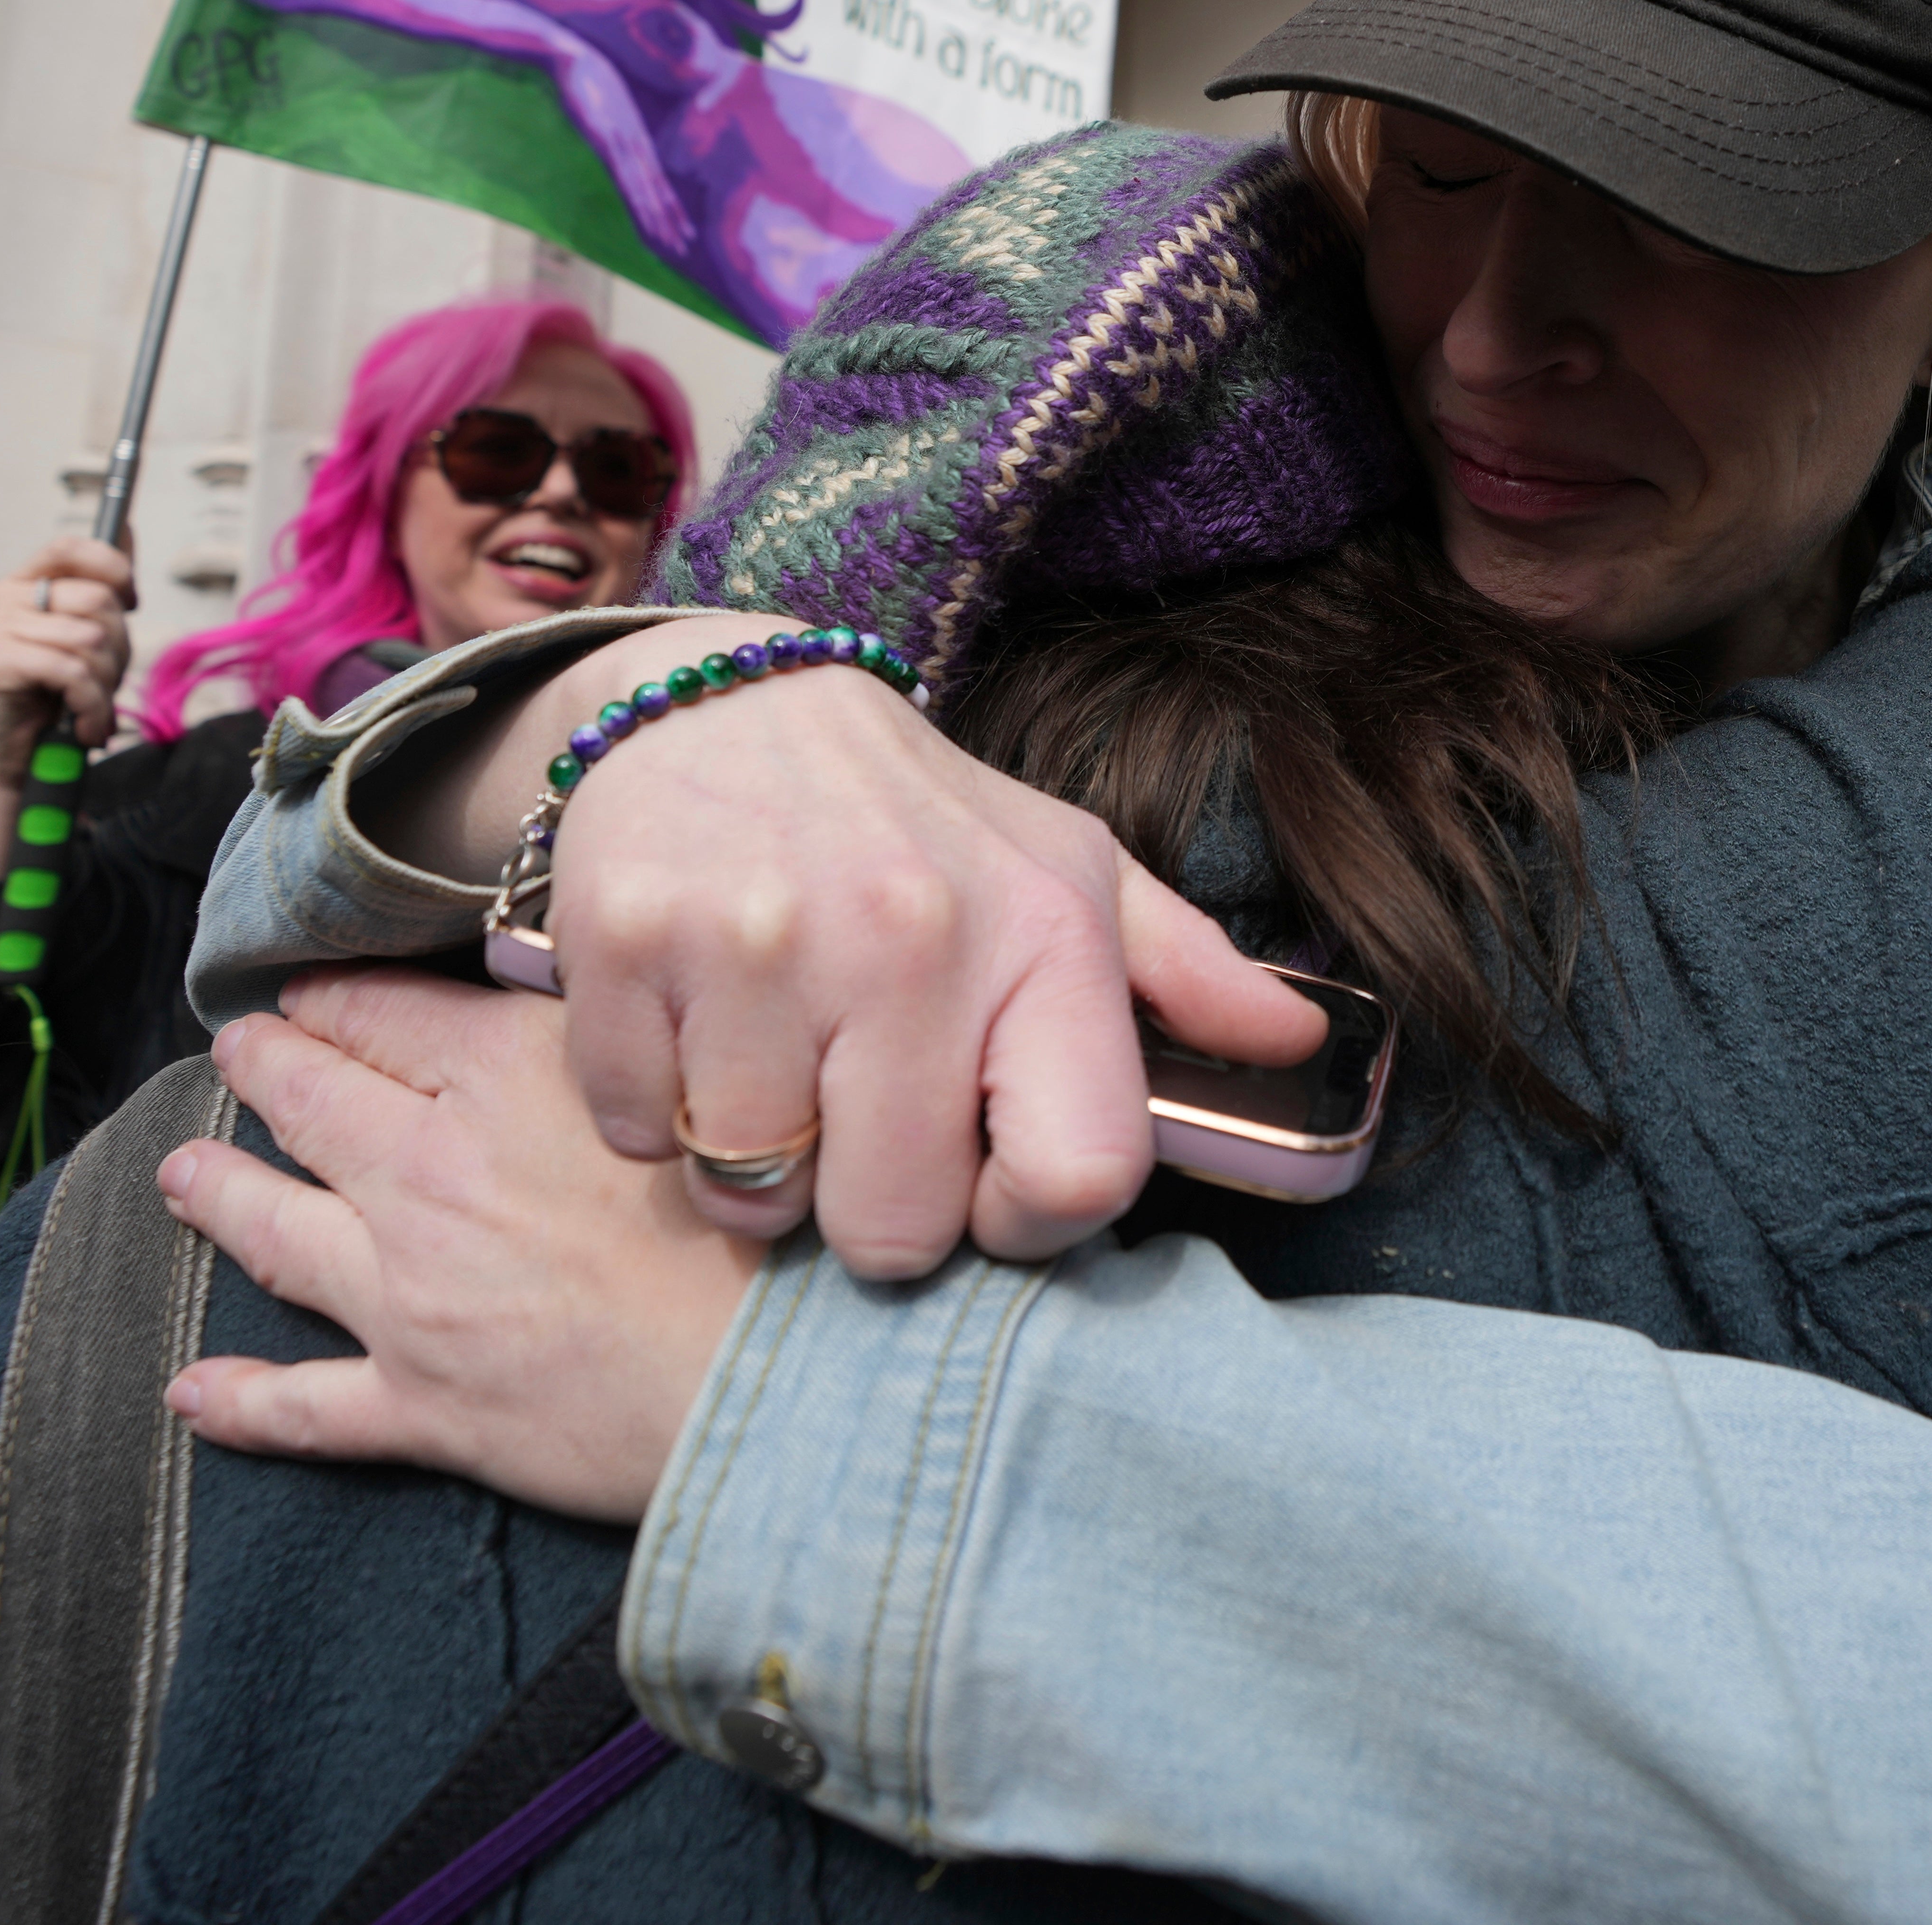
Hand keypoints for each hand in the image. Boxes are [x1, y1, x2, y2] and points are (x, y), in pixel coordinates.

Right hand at [0, 534, 133, 883]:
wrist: (10, 762)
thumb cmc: (49, 700)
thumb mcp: (79, 638)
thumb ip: (99, 588)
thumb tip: (126, 527)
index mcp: (22, 584)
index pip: (72, 547)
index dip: (114, 568)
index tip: (132, 602)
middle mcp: (0, 598)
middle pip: (97, 602)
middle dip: (119, 650)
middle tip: (104, 685)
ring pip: (90, 639)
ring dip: (105, 686)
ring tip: (90, 711)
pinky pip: (70, 671)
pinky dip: (90, 706)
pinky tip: (82, 727)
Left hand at [160, 968, 759, 1523]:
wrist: (787, 1379)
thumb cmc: (766, 1220)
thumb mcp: (680, 1074)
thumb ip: (595, 1031)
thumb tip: (540, 984)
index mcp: (497, 1084)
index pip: (376, 1015)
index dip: (330, 998)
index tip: (304, 992)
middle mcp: (429, 1179)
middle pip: (311, 1104)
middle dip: (263, 1069)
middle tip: (237, 1051)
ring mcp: (411, 1297)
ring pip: (277, 1233)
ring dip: (219, 1193)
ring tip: (184, 1173)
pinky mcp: (422, 1404)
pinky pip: (303, 1406)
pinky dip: (238, 1401)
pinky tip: (190, 1392)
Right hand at [528, 627, 1322, 1275]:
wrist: (732, 704)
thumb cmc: (921, 823)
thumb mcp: (1070, 873)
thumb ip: (1187, 972)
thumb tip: (1305, 1043)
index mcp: (1040, 937)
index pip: (1077, 1181)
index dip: (1021, 1218)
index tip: (982, 1174)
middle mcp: (908, 937)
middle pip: (893, 1228)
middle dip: (869, 1202)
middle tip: (855, 1109)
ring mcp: (757, 942)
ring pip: (752, 1193)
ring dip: (754, 1158)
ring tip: (773, 1055)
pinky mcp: (626, 944)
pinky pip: (637, 1134)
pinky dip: (653, 1107)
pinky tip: (695, 1022)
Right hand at [552, 44, 692, 248]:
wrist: (573, 56)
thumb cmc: (589, 77)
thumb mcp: (607, 107)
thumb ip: (614, 128)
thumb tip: (617, 143)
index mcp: (637, 138)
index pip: (659, 181)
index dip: (673, 207)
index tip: (685, 230)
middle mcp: (635, 143)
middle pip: (657, 189)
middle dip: (671, 220)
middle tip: (686, 246)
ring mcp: (622, 141)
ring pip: (645, 186)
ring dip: (658, 215)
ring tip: (672, 240)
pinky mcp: (606, 137)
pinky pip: (623, 172)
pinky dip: (635, 194)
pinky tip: (644, 210)